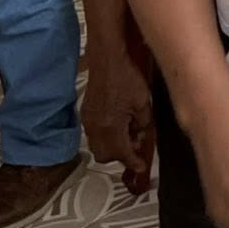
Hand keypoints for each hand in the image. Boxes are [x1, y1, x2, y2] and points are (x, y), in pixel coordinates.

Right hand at [82, 45, 156, 193]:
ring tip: (128, 134)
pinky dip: (105, 136)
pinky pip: (93, 134)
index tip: (141, 167)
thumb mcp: (143, 102)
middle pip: (104, 156)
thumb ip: (143, 123)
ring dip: (112, 147)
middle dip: (119, 157)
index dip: (133, 162)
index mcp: (110, 127)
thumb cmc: (127, 78)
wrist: (107, 60)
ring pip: (97, 146)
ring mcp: (87, 121)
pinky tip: (117, 124)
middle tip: (135, 147)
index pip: (122, 154)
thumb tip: (140, 135)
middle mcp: (95, 128)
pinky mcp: (85, 113)